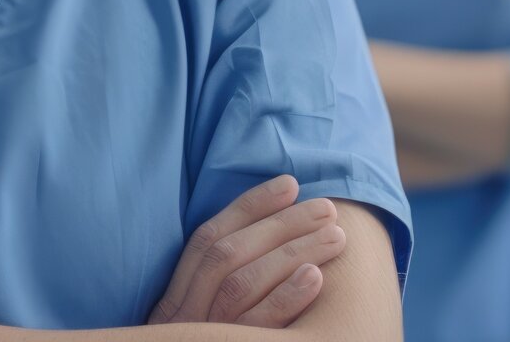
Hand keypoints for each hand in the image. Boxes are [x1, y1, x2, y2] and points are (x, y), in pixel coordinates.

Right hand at [148, 175, 345, 327]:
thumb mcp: (199, 322)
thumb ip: (221, 286)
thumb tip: (269, 238)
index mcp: (174, 300)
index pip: (209, 238)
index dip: (249, 206)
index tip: (290, 182)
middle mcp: (181, 318)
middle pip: (229, 254)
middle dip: (281, 224)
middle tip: (328, 208)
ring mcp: (202, 339)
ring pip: (242, 283)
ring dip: (293, 252)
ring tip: (336, 236)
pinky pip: (256, 328)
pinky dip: (286, 297)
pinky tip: (317, 277)